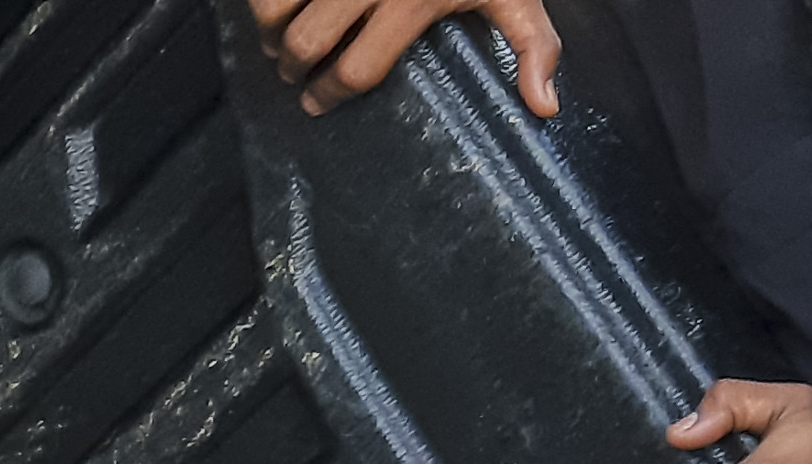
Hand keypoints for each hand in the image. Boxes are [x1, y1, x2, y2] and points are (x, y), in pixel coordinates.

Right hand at [251, 0, 559, 114]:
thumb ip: (532, 46)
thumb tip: (543, 106)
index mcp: (412, 3)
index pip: (356, 68)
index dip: (328, 94)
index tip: (316, 102)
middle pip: (305, 43)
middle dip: (291, 67)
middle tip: (294, 74)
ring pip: (273, 9)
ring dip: (268, 32)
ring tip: (276, 41)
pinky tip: (275, 7)